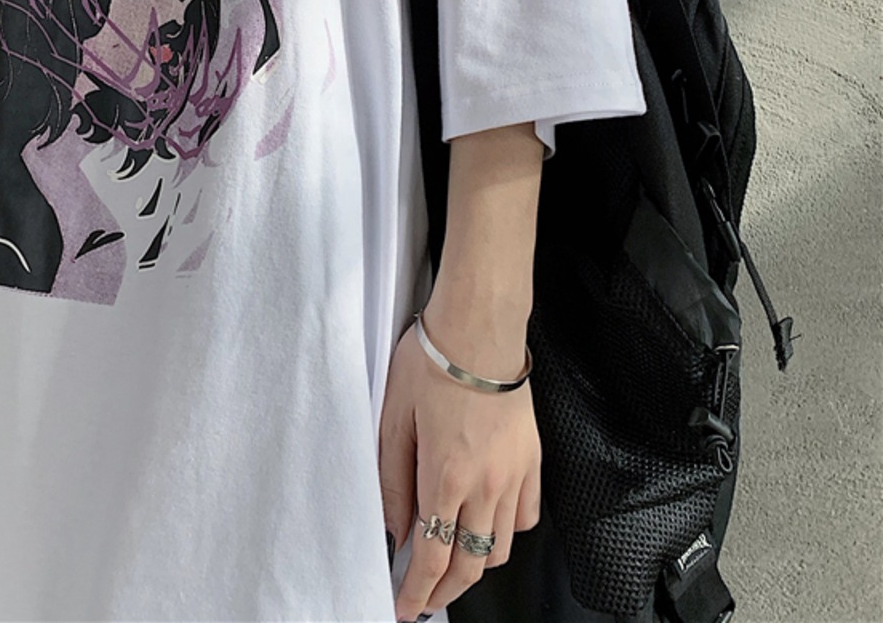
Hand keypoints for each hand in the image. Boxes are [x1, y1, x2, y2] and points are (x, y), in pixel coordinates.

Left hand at [379, 312, 540, 620]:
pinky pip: (524, 517)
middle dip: (444, 592)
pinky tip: (484, 521)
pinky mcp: (532, 461)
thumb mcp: (393, 418)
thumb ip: (392, 479)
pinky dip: (504, 532)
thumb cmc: (431, 363)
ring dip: (474, 564)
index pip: (432, 556)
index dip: (417, 592)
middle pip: (469, 565)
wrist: (479, 330)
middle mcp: (485, 484)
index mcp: (445, 475)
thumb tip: (393, 527)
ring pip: (499, 548)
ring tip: (451, 559)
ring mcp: (514, 475)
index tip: (404, 608)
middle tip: (423, 599)